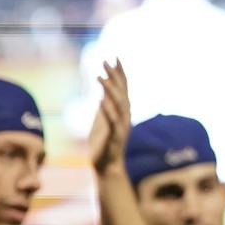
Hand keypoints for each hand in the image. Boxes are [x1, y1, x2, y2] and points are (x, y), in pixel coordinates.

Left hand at [88, 60, 130, 176]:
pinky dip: (107, 110)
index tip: (114, 57)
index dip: (119, 73)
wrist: (106, 166)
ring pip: (118, 105)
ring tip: (99, 77)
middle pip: (122, 92)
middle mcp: (125, 116)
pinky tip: (100, 100)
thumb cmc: (104, 143)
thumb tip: (103, 89)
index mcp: (121, 111)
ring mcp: (121, 127)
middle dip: (114, 76)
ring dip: (110, 90)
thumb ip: (105, 105)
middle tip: (105, 61)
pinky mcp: (114, 137)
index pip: (123, 88)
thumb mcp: (102, 120)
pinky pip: (112, 122)